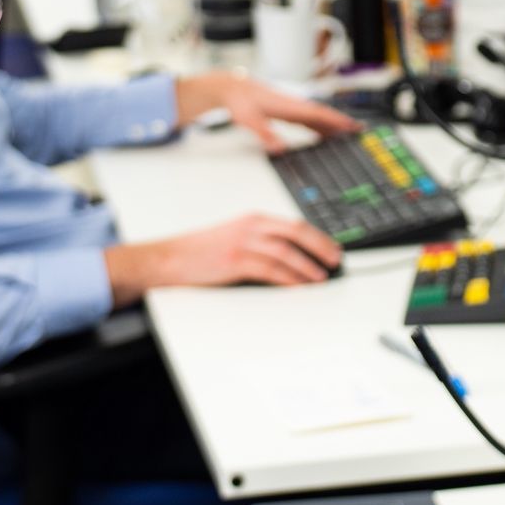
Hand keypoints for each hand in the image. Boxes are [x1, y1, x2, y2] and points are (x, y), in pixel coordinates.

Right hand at [105, 213, 343, 302]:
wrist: (170, 258)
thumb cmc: (201, 251)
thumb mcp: (235, 236)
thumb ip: (261, 240)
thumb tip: (291, 255)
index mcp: (253, 219)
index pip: (293, 223)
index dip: (317, 236)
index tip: (332, 247)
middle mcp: (250, 227)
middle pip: (295, 232)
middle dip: (320, 247)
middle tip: (335, 260)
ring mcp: (242, 243)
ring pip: (285, 252)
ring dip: (307, 266)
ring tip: (320, 277)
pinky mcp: (234, 261)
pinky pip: (269, 269)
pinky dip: (288, 278)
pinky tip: (298, 286)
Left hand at [178, 72, 358, 153]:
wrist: (231, 88)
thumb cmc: (239, 101)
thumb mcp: (248, 120)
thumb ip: (264, 134)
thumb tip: (279, 148)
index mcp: (288, 106)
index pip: (317, 114)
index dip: (335, 120)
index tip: (350, 126)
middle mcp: (293, 105)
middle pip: (322, 114)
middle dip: (341, 122)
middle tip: (359, 130)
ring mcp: (290, 107)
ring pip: (316, 116)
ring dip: (332, 124)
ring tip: (347, 133)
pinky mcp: (286, 110)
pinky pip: (308, 119)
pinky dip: (319, 126)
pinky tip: (321, 134)